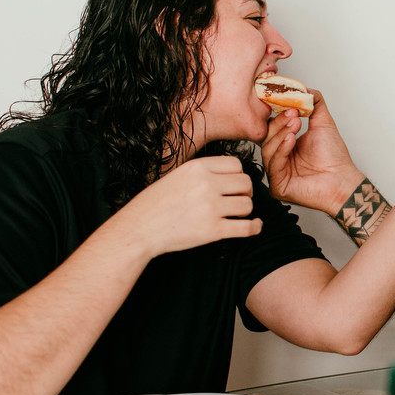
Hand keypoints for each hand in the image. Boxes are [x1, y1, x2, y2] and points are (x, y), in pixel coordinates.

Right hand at [113, 156, 260, 257]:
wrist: (138, 229)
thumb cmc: (155, 204)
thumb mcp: (177, 175)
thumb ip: (203, 173)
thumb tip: (233, 174)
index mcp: (197, 167)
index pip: (236, 164)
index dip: (238, 175)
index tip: (233, 185)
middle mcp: (206, 184)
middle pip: (246, 183)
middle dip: (245, 192)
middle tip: (237, 200)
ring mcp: (210, 207)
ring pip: (247, 205)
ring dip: (245, 211)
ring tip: (237, 214)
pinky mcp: (213, 230)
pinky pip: (247, 227)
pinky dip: (255, 227)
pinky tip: (255, 226)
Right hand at [262, 89, 365, 215]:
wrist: (344, 180)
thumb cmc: (335, 159)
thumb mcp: (323, 123)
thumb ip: (314, 103)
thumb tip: (304, 88)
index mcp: (286, 146)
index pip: (271, 127)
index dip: (276, 115)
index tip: (284, 103)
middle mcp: (280, 159)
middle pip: (266, 137)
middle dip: (278, 123)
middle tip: (292, 114)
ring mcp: (277, 174)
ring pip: (268, 149)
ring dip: (280, 134)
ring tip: (295, 125)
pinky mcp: (278, 187)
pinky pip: (273, 165)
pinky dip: (281, 150)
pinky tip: (291, 140)